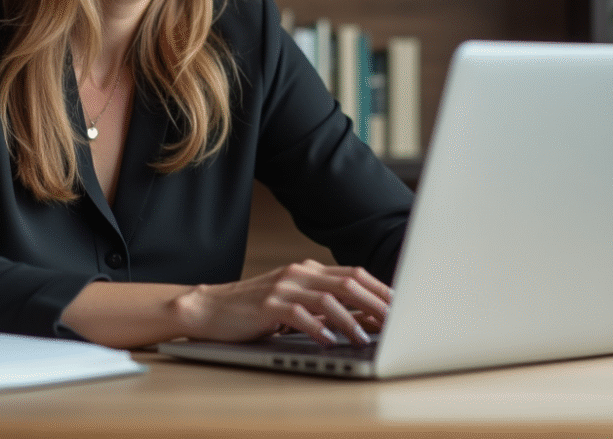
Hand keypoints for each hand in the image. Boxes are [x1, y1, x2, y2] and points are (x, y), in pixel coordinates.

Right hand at [176, 260, 391, 346]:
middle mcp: (299, 273)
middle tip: (396, 322)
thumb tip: (365, 321)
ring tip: (365, 338)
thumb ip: (325, 307)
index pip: (355, 274)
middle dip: (376, 303)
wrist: (210, 308)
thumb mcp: (294, 302)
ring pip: (328, 299)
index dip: (381, 289)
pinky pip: (299, 315)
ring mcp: (283, 287)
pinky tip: (329, 342)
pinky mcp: (268, 305)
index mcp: (309, 270)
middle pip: (348, 283)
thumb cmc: (255, 310)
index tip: (401, 306)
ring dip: (351, 320)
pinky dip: (318, 329)